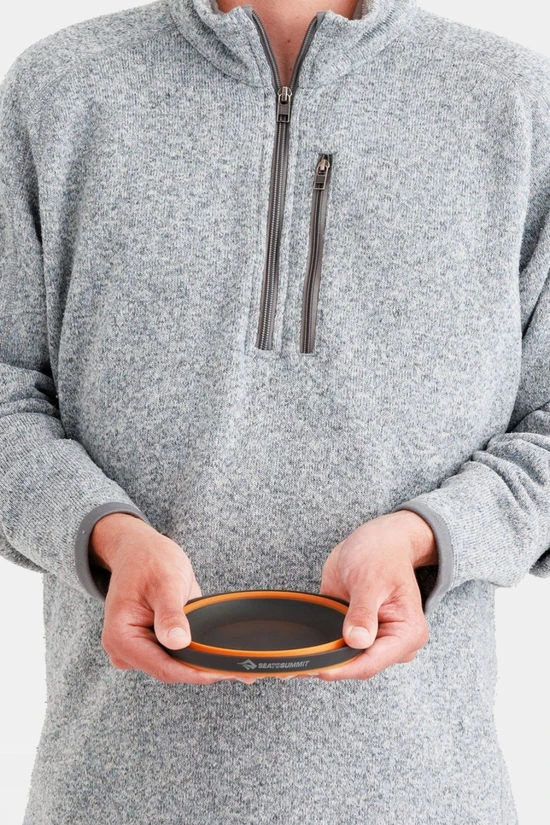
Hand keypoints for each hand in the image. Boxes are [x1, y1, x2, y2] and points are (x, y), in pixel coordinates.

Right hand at [90, 513, 257, 684]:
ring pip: (174, 665)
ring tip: (231, 660)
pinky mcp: (149, 644)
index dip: (196, 672)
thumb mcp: (166, 583)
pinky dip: (194, 653)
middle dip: (202, 668)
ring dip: (200, 662)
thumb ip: (171, 614)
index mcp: (121, 637)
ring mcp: (136, 649)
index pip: (164, 668)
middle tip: (238, 668)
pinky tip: (215, 652)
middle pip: (170, 670)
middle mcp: (123, 650)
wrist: (140, 550)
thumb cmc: (149, 560)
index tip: (223, 672)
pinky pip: (174, 655)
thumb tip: (179, 642)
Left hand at [298, 510, 436, 681]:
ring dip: (322, 660)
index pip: (371, 662)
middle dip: (329, 665)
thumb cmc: (381, 554)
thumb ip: (363, 612)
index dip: (342, 668)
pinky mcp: (358, 634)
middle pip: (358, 666)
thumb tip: (356, 640)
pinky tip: (303, 650)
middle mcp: (393, 643)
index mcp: (407, 633)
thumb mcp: (370, 580)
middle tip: (299, 664)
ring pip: (346, 661)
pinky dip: (322, 649)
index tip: (318, 669)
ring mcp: (375, 640)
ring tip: (296, 660)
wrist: (378, 540)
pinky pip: (339, 648)